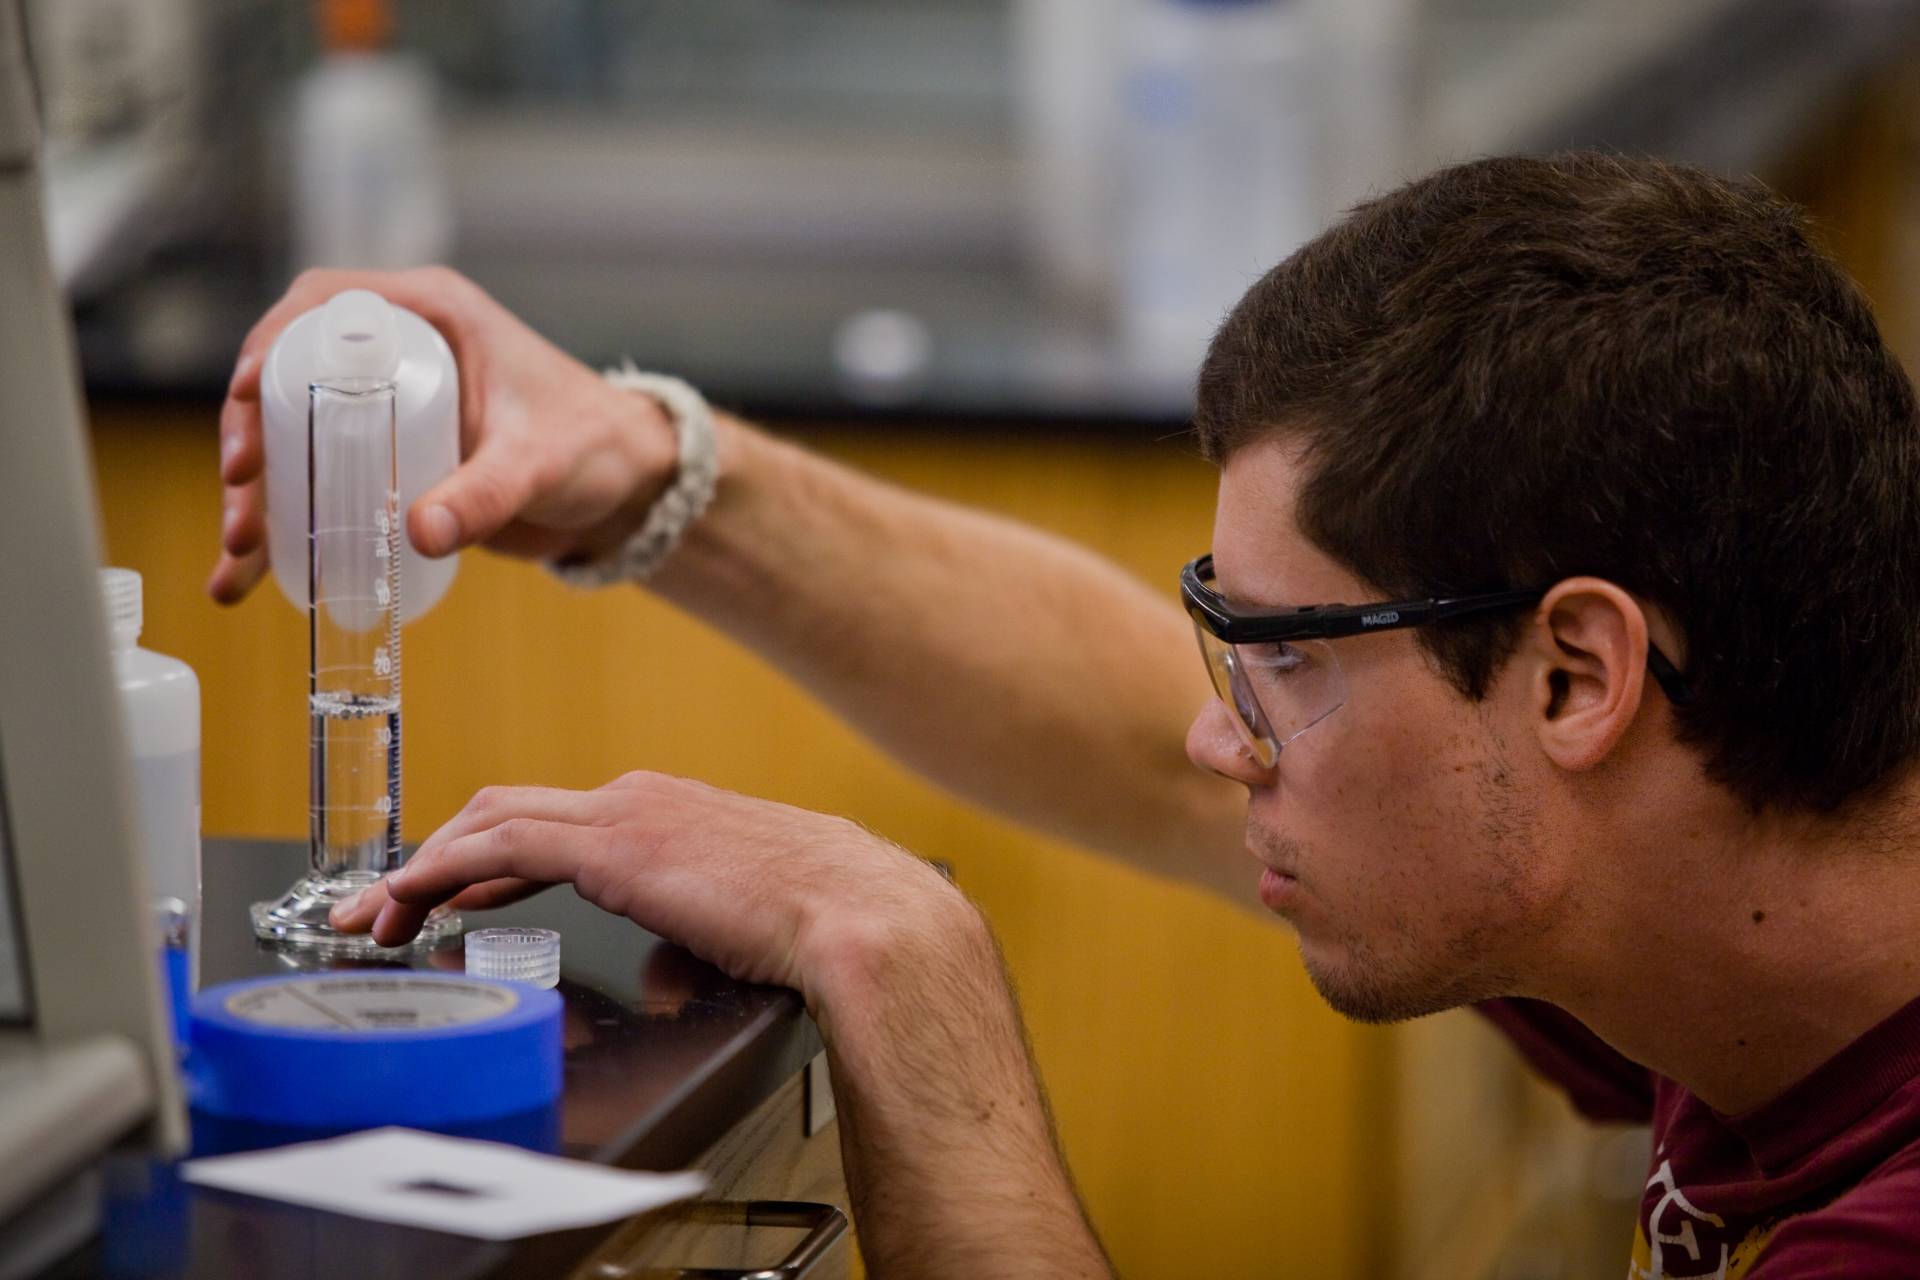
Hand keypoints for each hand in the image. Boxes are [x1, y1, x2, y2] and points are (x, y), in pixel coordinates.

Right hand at [208, 266, 682, 602]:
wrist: (627, 490)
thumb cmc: (596, 445)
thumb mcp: (541, 462)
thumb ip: (487, 493)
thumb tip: (418, 534)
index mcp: (430, 316)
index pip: (323, 306)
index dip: (271, 344)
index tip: (245, 396)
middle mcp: (398, 352)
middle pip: (291, 378)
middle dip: (252, 436)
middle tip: (242, 494)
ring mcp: (387, 409)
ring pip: (296, 439)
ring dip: (261, 494)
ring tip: (237, 554)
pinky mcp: (390, 462)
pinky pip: (324, 486)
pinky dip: (288, 529)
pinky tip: (250, 576)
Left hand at [327, 770, 971, 1007]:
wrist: (861, 916)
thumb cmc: (822, 925)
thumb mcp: (740, 920)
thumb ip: (696, 928)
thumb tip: (675, 964)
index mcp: (669, 811)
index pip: (553, 820)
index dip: (488, 853)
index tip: (448, 892)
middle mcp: (639, 798)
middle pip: (505, 810)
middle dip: (437, 856)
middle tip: (388, 905)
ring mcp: (626, 814)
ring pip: (490, 822)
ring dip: (423, 868)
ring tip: (376, 916)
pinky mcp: (615, 846)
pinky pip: (500, 849)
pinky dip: (441, 872)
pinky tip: (410, 903)